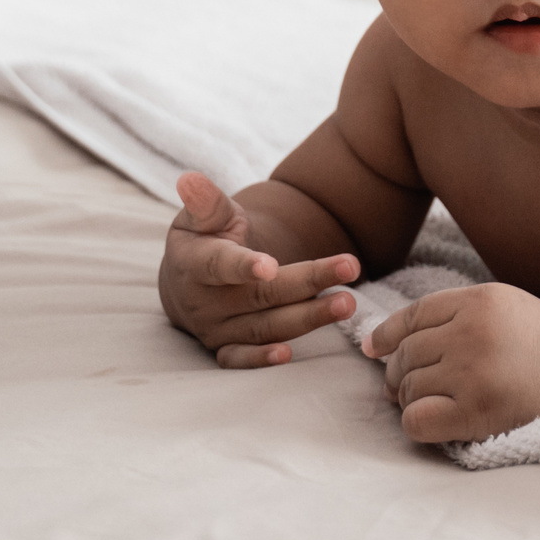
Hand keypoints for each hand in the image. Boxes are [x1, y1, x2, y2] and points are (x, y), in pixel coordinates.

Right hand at [158, 171, 358, 368]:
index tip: (271, 265)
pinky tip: (288, 355)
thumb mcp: (203, 216)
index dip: (244, 266)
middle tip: (351, 268)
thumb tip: (190, 179)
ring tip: (347, 303)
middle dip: (307, 282)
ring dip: (307, 318)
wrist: (188, 280)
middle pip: (261, 294)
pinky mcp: (224, 348)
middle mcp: (205, 301)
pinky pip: (240, 360)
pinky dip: (260, 361)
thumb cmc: (204, 237)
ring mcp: (215, 328)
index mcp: (195, 263)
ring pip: (264, 326)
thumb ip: (207, 202)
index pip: (220, 265)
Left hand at [364, 282, 539, 442]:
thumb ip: (446, 313)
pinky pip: (416, 419)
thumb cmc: (535, 339)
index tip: (376, 350)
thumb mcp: (497, 303)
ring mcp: (471, 372)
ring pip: (408, 387)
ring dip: (411, 398)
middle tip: (410, 385)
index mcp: (477, 301)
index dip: (387, 334)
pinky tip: (434, 419)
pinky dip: (416, 422)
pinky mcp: (475, 411)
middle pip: (405, 355)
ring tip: (433, 400)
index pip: (412, 316)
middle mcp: (470, 332)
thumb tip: (377, 345)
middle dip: (399, 373)